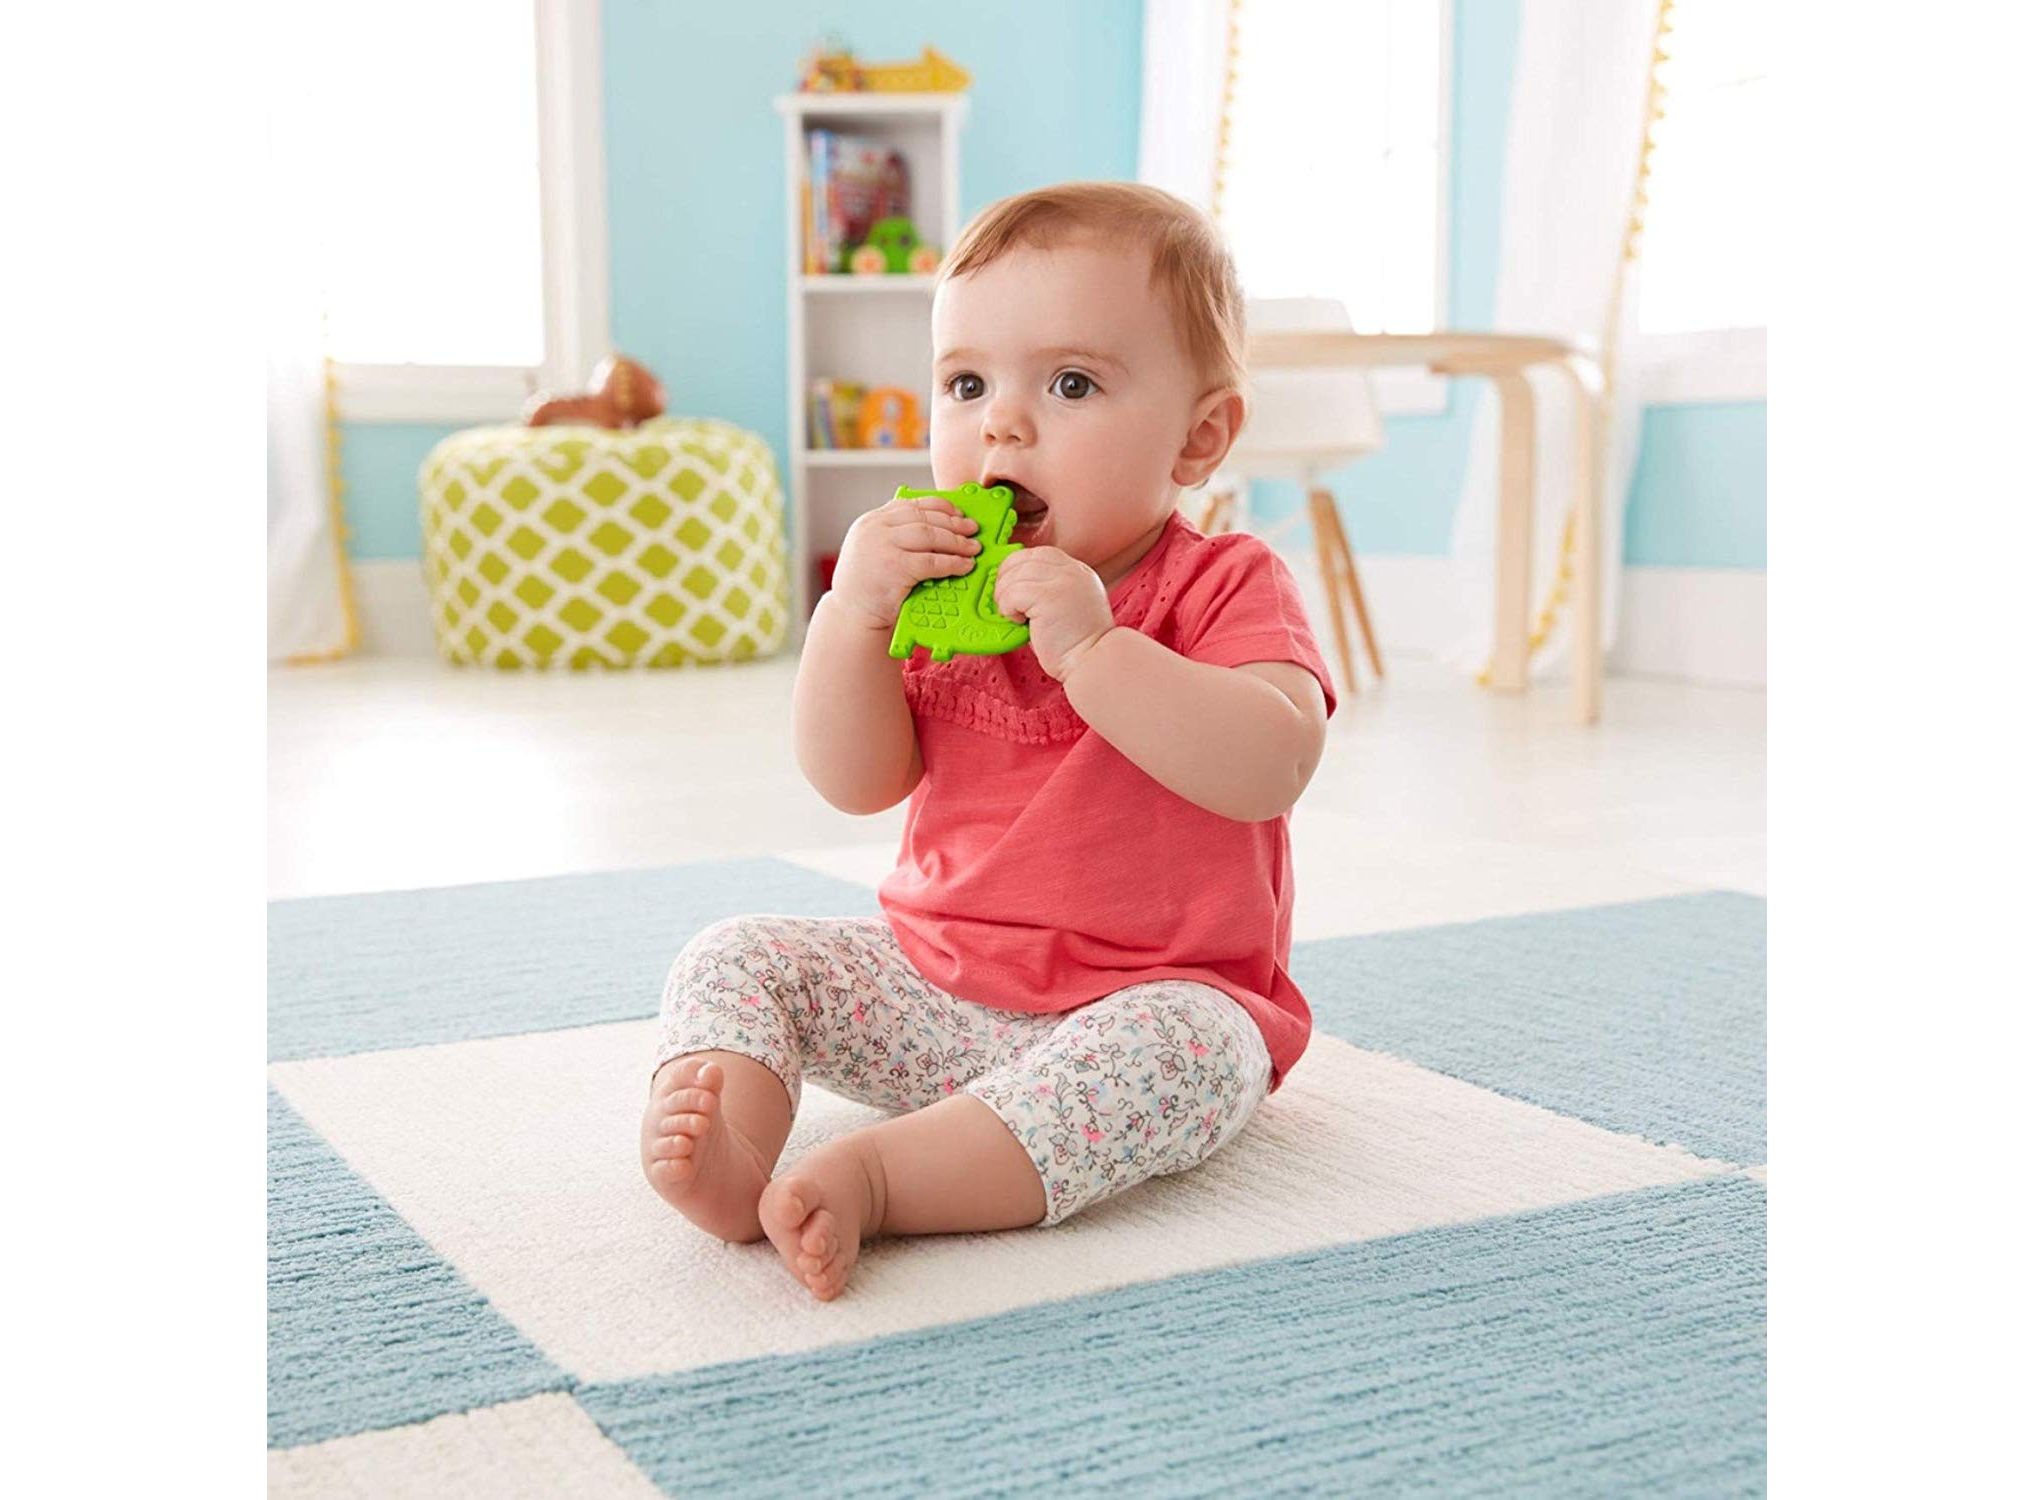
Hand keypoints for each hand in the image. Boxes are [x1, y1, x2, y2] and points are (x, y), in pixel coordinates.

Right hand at [827, 492, 982, 632]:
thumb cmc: (867, 588)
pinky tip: (964, 565)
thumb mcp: (874, 551)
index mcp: (871, 521)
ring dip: (956, 542)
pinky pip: (931, 561)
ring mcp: (882, 546)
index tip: (958, 513)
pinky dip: (952, 562)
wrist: (851, 616)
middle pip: (924, 517)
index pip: (911, 504)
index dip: (939, 507)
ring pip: (929, 535)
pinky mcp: (893, 567)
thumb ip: (896, 536)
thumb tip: (939, 528)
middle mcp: (875, 528)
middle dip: (953, 523)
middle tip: (972, 530)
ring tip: (973, 548)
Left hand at [991, 546, 1116, 680]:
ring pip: (1014, 574)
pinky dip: (1008, 608)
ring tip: (1014, 616)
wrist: (1094, 661)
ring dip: (1005, 597)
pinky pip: (1013, 592)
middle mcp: (1072, 570)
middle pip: (1023, 558)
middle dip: (1005, 580)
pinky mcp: (1049, 595)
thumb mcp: (1065, 606)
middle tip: (1006, 604)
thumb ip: (1045, 590)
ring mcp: (1062, 580)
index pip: (1038, 555)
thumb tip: (1010, 586)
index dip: (1017, 569)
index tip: (1010, 590)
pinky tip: (1020, 622)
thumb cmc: (1076, 645)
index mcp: (1078, 571)